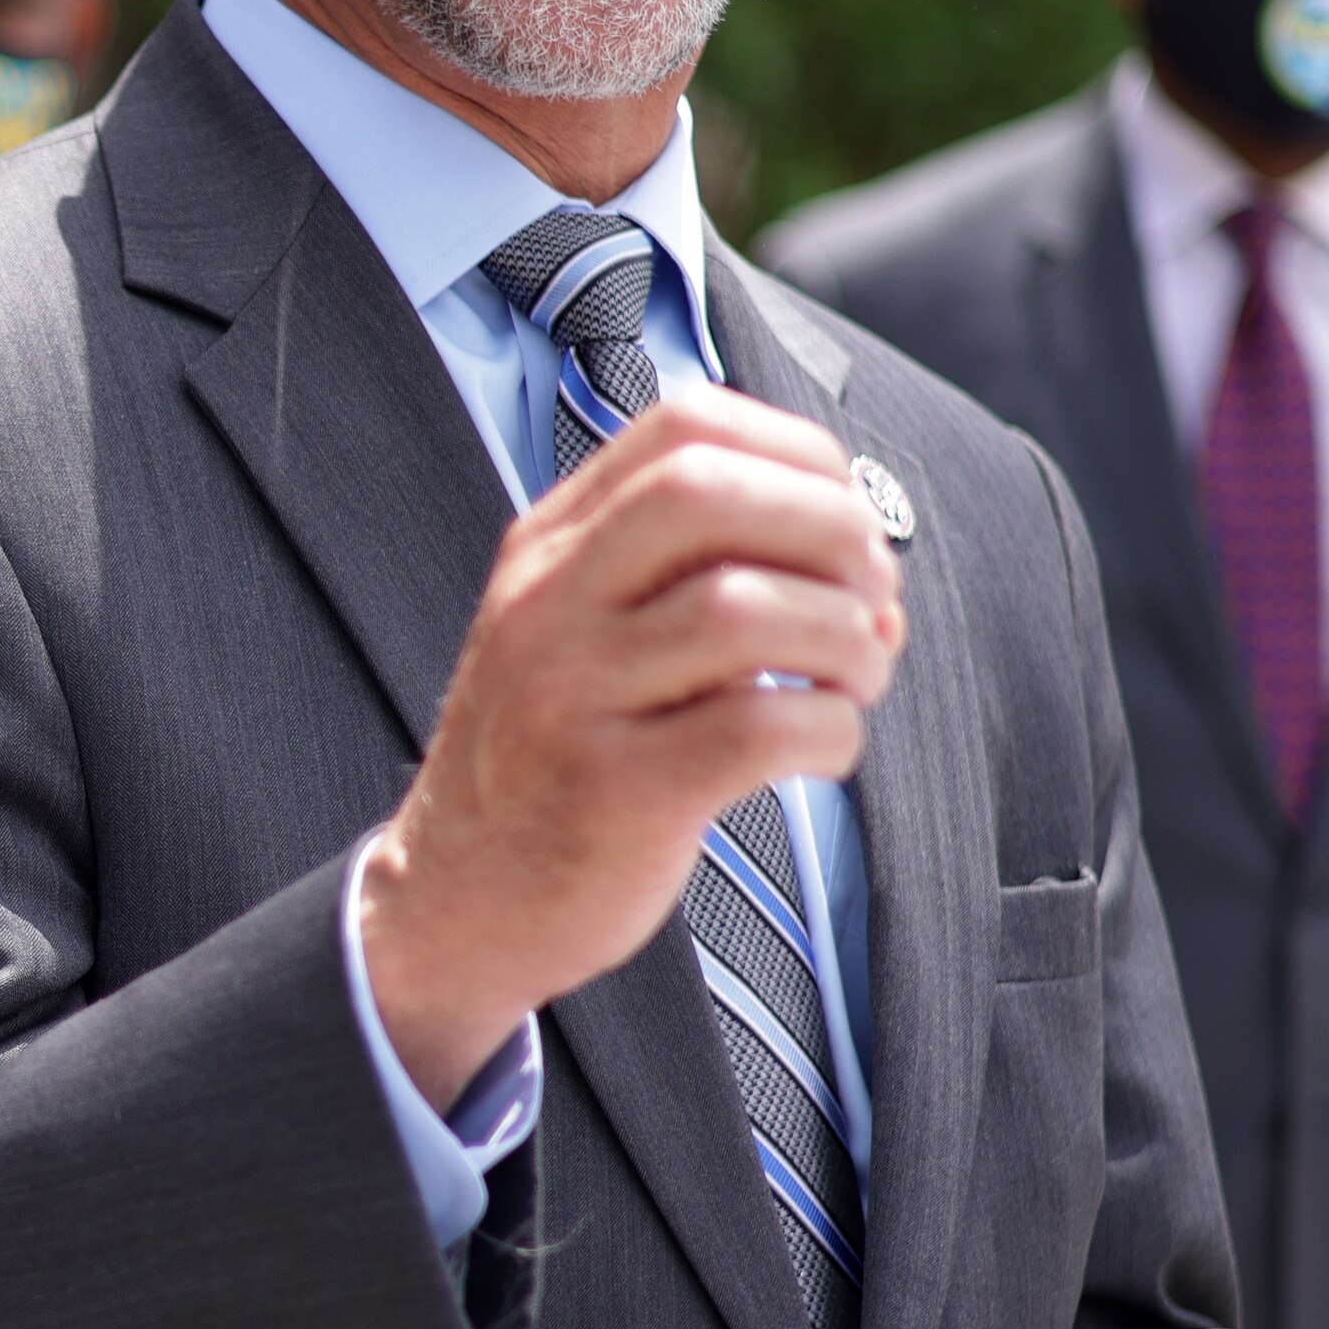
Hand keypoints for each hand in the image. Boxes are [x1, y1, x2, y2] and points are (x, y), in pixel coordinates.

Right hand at [358, 391, 904, 1099]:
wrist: (458, 900)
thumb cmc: (557, 762)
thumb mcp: (585, 635)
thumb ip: (693, 578)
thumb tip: (870, 564)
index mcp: (548, 547)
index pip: (682, 428)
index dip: (795, 452)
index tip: (840, 512)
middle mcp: (548, 605)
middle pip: (707, 493)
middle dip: (829, 528)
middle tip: (870, 592)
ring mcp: (573, 696)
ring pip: (745, 610)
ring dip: (846, 637)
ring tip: (855, 678)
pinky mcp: (615, 793)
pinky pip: (758, 729)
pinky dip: (830, 731)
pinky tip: (821, 748)